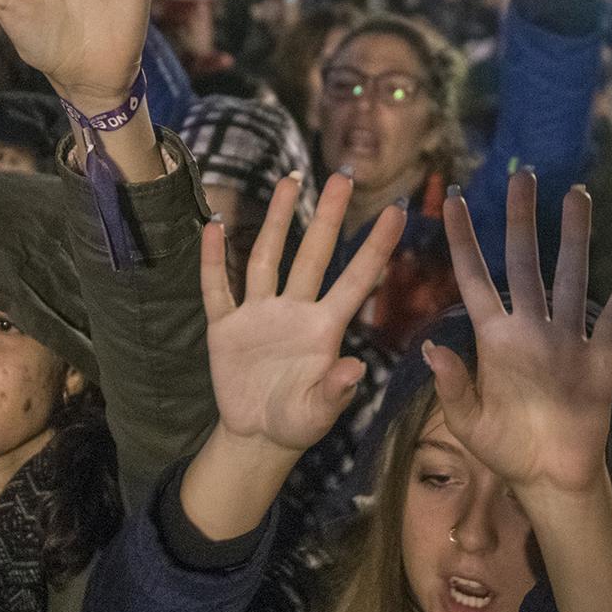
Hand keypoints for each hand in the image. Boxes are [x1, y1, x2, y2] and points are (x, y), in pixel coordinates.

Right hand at [180, 172, 405, 539]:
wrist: (256, 436)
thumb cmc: (297, 424)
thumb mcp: (317, 414)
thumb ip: (334, 392)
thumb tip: (355, 369)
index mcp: (324, 330)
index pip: (355, 280)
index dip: (376, 247)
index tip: (397, 210)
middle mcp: (294, 312)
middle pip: (313, 255)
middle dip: (328, 216)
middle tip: (343, 174)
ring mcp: (258, 315)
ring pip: (267, 258)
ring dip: (277, 221)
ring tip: (289, 180)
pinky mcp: (226, 327)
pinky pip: (218, 288)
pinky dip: (214, 260)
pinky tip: (214, 227)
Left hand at [424, 171, 611, 497]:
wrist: (550, 478)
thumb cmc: (504, 450)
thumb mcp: (468, 423)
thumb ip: (451, 386)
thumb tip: (431, 348)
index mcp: (493, 339)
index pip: (474, 278)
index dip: (464, 241)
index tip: (454, 201)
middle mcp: (530, 329)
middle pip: (525, 263)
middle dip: (523, 220)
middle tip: (523, 175)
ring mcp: (565, 341)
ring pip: (572, 278)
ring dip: (576, 239)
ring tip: (578, 195)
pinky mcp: (598, 361)